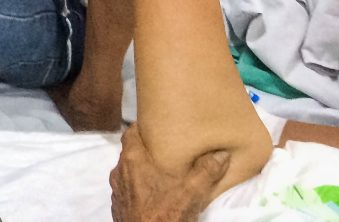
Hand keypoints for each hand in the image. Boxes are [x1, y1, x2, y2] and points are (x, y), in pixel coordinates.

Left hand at [110, 126, 230, 221]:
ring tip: (162, 172)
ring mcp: (117, 191)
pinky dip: (139, 188)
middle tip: (166, 148)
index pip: (131, 132)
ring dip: (143, 171)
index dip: (142, 127)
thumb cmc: (165, 214)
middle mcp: (119, 172)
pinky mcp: (119, 207)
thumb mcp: (191, 192)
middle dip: (147, 150)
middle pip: (131, 152)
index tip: (157, 125)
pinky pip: (128, 190)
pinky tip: (155, 194)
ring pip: (129, 172)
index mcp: (132, 160)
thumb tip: (222, 153)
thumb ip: (206, 171)